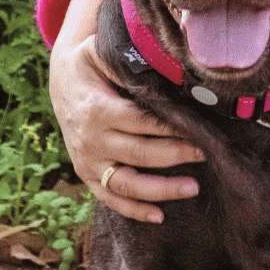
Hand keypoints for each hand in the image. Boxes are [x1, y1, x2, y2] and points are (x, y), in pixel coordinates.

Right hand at [51, 29, 204, 224]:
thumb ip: (128, 62)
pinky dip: (133, 210)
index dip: (172, 128)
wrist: (60, 83)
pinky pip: (111, 198)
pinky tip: (159, 216)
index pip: (142, 123)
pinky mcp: (87, 174)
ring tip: (193, 188)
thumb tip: (168, 68)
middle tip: (209, 153)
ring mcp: (88, 161)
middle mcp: (92, 140)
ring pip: (127, 184)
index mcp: (98, 110)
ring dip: (161, 190)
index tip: (200, 130)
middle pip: (140, 154)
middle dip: (177, 155)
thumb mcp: (101, 53)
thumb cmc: (90, 65)